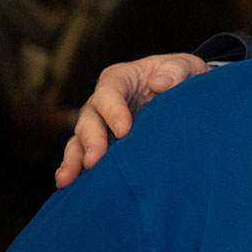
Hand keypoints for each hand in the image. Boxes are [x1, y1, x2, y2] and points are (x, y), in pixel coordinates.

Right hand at [57, 53, 206, 186]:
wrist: (184, 93)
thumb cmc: (180, 76)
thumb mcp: (184, 66)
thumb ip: (175, 71)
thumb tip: (159, 84)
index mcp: (120, 78)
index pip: (109, 93)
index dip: (113, 111)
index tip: (124, 131)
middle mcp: (103, 101)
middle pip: (89, 118)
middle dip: (91, 140)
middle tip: (94, 161)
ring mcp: (100, 123)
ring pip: (79, 139)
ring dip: (73, 159)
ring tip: (67, 179)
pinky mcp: (102, 142)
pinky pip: (83, 154)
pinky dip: (75, 168)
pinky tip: (69, 185)